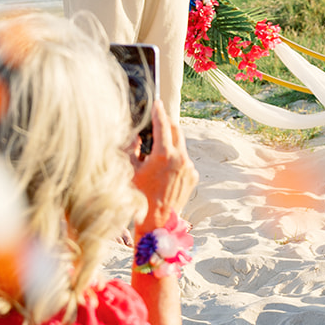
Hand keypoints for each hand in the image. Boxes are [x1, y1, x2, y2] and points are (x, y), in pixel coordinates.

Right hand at [133, 99, 197, 230]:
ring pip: (181, 146)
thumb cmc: (139, 197)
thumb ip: (131, 148)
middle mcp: (181, 159)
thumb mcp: (131, 170)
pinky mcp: (193, 176)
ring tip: (158, 150)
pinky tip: (164, 169)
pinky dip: (176, 159)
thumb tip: (134, 135)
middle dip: (167, 124)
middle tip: (159, 120)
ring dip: (171, 143)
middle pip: (176, 131)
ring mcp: (189, 168)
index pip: (162, 125)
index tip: (157, 103)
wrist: (157, 221)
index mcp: (164, 155)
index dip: (158, 112)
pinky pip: (185, 161)